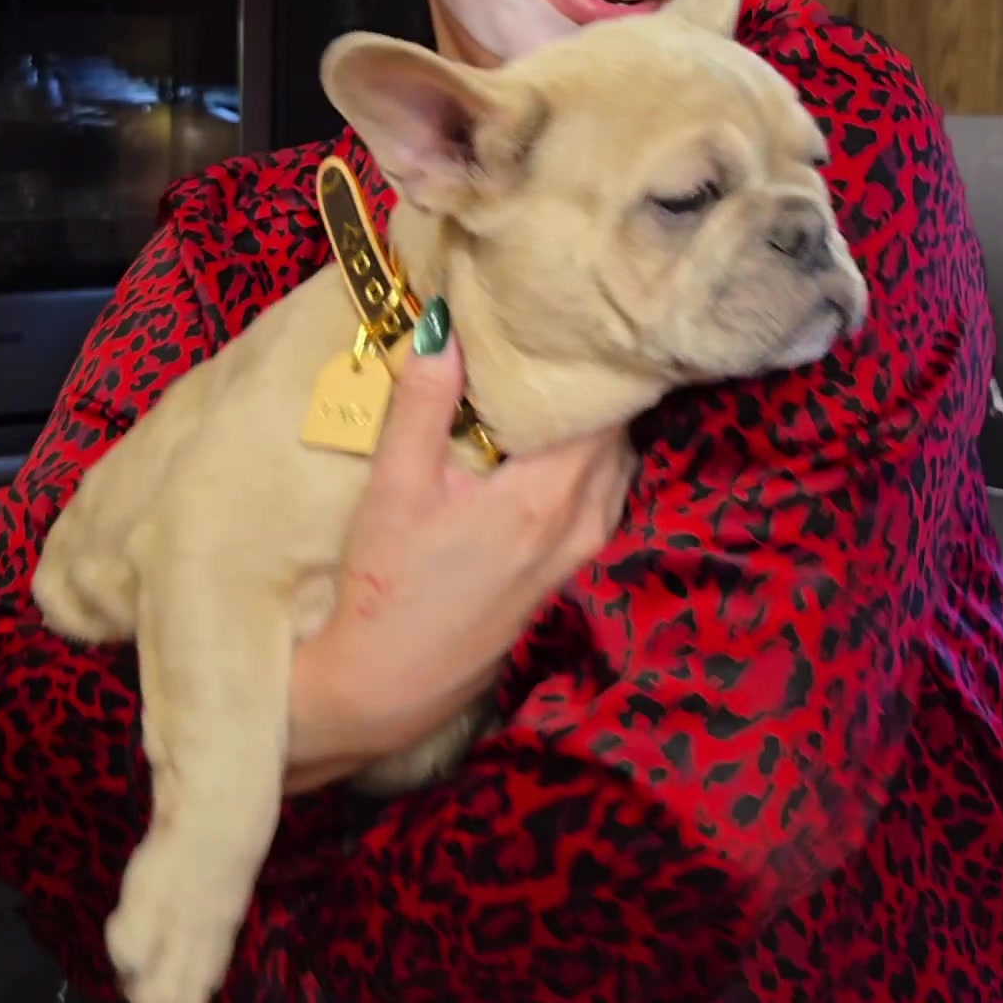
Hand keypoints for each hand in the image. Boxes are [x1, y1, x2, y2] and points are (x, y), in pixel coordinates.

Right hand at [286, 306, 632, 793]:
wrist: (387, 685)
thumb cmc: (387, 588)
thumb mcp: (396, 488)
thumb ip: (423, 403)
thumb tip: (443, 323)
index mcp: (547, 495)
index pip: (602, 405)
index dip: (590, 357)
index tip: (565, 317)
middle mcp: (582, 519)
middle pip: (615, 428)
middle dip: (591, 384)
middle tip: (553, 337)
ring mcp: (582, 547)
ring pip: (614, 460)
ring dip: (591, 422)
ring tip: (548, 382)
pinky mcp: (570, 566)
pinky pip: (603, 490)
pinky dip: (588, 456)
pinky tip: (544, 440)